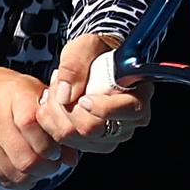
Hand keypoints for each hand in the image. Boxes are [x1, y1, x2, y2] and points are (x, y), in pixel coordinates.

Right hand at [0, 67, 78, 189]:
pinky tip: (21, 169)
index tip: (57, 148)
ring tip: (38, 166)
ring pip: (14, 172)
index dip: (50, 144)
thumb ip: (53, 120)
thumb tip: (72, 158)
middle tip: (51, 162)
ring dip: (33, 175)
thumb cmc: (5, 92)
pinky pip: (0, 178)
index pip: (32, 125)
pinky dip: (16, 179)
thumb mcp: (31, 91)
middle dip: (46, 166)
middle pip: (26, 157)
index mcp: (13, 94)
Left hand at [35, 34, 153, 152]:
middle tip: (59, 83)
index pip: (127, 112)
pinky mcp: (90, 143)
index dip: (101, 107)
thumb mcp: (86, 46)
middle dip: (67, 107)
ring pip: (72, 137)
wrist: (92, 61)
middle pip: (92, 129)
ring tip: (56, 89)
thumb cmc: (96, 53)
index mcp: (138, 97)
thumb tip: (65, 95)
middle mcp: (127, 123)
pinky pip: (62, 139)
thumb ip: (75, 65)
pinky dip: (51, 120)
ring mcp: (108, 137)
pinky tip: (54, 102)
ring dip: (55, 112)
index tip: (83, 97)